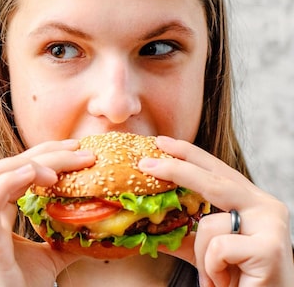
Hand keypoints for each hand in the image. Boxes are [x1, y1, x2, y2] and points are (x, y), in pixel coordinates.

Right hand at [0, 139, 95, 286]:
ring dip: (28, 164)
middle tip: (77, 149)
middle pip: (4, 166)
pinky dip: (10, 181)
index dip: (42, 155)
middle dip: (41, 152)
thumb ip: (62, 240)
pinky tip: (34, 174)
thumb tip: (92, 229)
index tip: (74, 150)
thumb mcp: (48, 259)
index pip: (13, 171)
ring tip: (59, 169)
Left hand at [139, 136, 293, 286]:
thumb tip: (143, 219)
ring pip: (209, 224)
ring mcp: (272, 226)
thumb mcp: (204, 250)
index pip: (216, 170)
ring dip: (202, 257)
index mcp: (253, 201)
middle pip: (213, 182)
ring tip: (215, 276)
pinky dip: (212, 268)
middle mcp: (266, 207)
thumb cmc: (237, 279)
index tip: (160, 141)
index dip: (188, 154)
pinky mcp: (269, 248)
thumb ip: (182, 232)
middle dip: (176, 171)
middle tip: (145, 164)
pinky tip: (227, 282)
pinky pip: (217, 247)